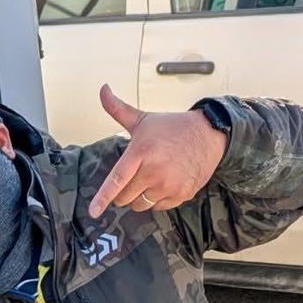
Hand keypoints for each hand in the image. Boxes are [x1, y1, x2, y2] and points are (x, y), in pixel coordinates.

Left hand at [88, 84, 226, 217]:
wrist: (209, 134)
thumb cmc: (172, 128)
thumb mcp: (143, 120)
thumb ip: (118, 110)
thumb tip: (102, 90)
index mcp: (141, 152)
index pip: (117, 180)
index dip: (103, 197)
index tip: (93, 211)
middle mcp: (154, 171)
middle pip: (125, 197)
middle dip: (125, 191)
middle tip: (137, 175)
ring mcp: (168, 185)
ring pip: (140, 205)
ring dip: (140, 196)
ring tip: (152, 177)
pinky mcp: (180, 195)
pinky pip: (158, 207)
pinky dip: (157, 199)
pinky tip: (166, 182)